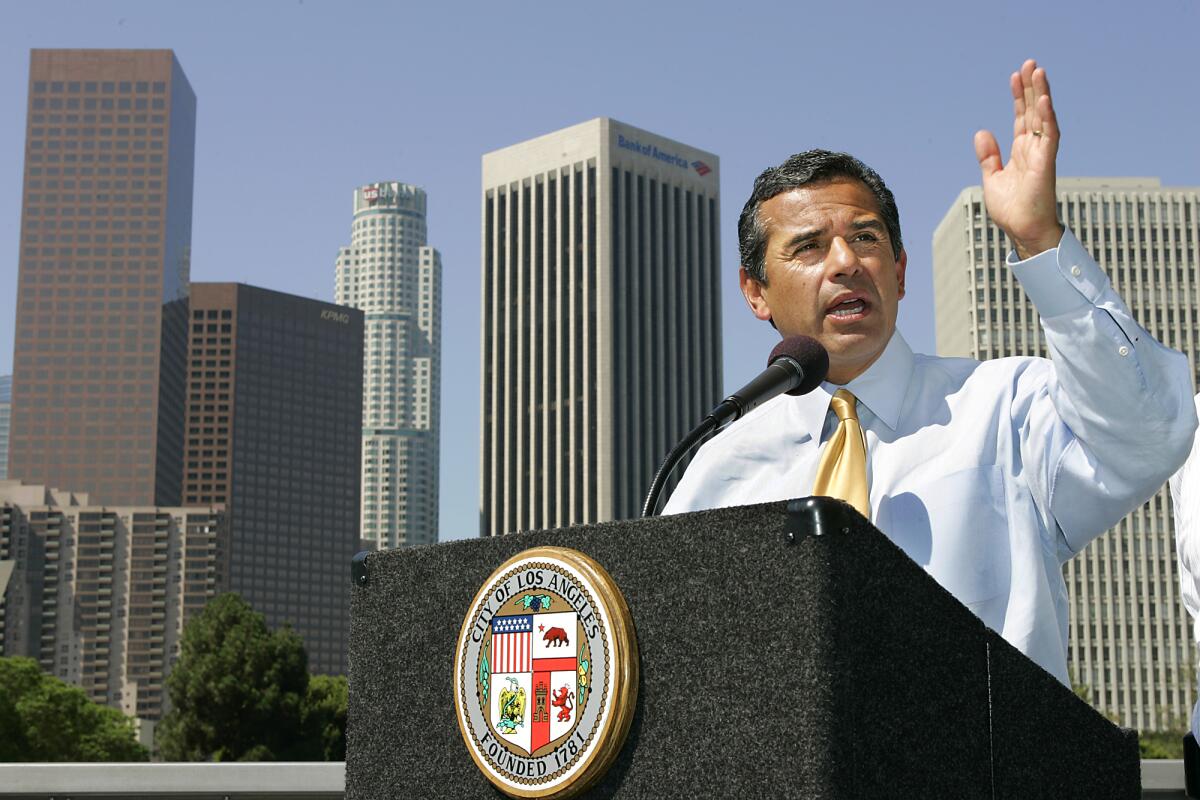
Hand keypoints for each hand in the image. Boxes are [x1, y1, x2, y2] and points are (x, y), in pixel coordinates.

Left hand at [974, 59, 1064, 259]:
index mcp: (1022, 151)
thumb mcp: (993, 178)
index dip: (1019, 97)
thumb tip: (982, 132)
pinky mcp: (1046, 163)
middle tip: (1029, 63)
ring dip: (1040, 94)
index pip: (1022, 117)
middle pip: (1033, 111)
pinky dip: (1046, 117)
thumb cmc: (1012, 209)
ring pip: (1043, 117)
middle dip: (1031, 87)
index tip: (1015, 76)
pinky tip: (1043, 99)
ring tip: (1037, 70)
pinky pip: (1049, 136)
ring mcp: (1042, 154)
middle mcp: (1034, 148)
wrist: (1022, 230)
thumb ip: (989, 156)